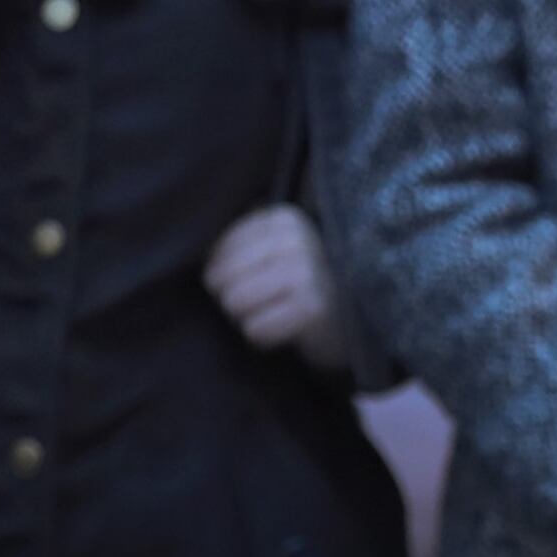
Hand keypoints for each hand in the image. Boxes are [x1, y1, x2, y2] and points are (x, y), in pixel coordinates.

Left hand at [205, 204, 352, 371]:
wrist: (362, 321)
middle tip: (264, 305)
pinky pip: (255, 329)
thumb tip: (195, 256)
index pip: (219, 250)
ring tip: (275, 316)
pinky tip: (288, 332)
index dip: (224, 276)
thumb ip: (244, 246)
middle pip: (222, 279)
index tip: (253, 284)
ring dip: (248, 319)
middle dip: (234, 300)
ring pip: (235, 303)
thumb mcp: (281, 252)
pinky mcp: (312, 307)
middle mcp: (297, 239)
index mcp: (284, 219)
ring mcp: (307, 271)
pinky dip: (265, 337)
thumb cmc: (310, 286)